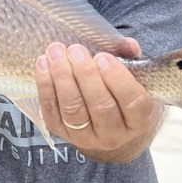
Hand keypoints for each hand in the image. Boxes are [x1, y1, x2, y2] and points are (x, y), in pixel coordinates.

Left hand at [35, 39, 160, 160]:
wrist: (105, 123)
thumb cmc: (120, 94)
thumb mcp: (133, 78)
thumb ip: (131, 59)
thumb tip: (128, 44)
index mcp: (138, 121)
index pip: (133, 102)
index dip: (117, 79)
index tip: (103, 57)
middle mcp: (113, 135)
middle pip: (100, 106)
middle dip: (85, 74)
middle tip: (76, 50)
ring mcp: (86, 138)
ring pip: (73, 109)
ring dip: (62, 78)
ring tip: (56, 53)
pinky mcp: (61, 133)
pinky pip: (51, 111)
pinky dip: (46, 86)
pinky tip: (43, 64)